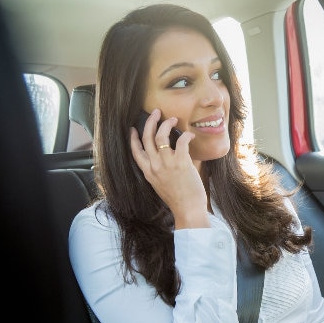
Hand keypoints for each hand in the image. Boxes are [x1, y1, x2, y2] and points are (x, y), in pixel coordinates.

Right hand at [130, 109, 208, 228]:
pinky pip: (181, 142)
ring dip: (166, 124)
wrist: (187, 210)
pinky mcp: (181, 163)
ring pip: (161, 136)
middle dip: (150, 122)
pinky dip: (186, 136)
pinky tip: (190, 136)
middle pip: (147, 138)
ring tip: (172, 119)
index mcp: (148, 172)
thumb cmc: (178, 199)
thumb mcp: (162, 184)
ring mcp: (167, 164)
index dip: (133, 138)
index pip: (135, 151)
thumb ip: (162, 169)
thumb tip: (171, 154)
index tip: (133, 129)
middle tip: (155, 112)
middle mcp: (154, 166)